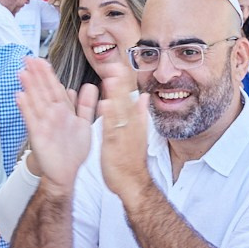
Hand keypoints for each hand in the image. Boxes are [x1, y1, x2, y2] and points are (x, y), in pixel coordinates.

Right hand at [17, 58, 95, 187]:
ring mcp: (44, 124)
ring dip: (29, 87)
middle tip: (28, 58)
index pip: (55, 88)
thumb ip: (86, 105)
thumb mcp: (84, 124)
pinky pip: (32, 119)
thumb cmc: (73, 150)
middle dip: (36, 75)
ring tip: (23, 72)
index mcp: (63, 110)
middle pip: (43, 91)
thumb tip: (88, 86)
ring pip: (36, 101)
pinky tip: (20, 96)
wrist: (65, 173)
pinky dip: (26, 108)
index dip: (48, 74)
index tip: (42, 60)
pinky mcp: (38, 135)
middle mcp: (52, 115)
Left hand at [97, 64, 151, 201]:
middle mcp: (130, 126)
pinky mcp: (113, 146)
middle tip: (115, 65)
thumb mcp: (139, 133)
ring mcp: (122, 135)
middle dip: (120, 83)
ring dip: (115, 95)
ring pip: (119, 112)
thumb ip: (140, 113)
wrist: (134, 182)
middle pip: (125, 101)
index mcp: (134, 122)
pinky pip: (111, 129)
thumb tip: (143, 97)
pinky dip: (108, 117)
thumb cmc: (132, 158)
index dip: (124, 82)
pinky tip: (105, 105)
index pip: (128, 98)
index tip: (119, 65)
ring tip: (110, 78)